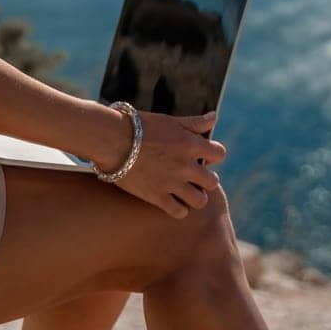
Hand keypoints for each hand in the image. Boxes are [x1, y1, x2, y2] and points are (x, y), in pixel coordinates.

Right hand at [105, 109, 225, 217]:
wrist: (111, 139)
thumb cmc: (139, 126)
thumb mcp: (170, 121)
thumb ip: (195, 123)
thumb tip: (215, 117)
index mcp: (190, 143)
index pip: (220, 154)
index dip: (213, 155)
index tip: (202, 156)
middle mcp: (185, 165)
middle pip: (213, 182)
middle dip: (205, 179)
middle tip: (193, 176)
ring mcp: (172, 183)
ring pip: (200, 201)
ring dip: (196, 197)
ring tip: (186, 192)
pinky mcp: (156, 197)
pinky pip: (179, 212)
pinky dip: (179, 209)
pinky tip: (172, 201)